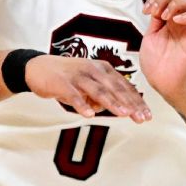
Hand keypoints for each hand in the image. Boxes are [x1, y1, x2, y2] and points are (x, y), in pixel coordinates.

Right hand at [25, 54, 150, 121]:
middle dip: (130, 104)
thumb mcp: (89, 83)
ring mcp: (78, 76)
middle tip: (141, 118)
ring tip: (123, 114)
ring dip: (112, 103)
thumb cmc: (67, 76)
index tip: (147, 114)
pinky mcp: (62, 83)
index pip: (124, 86)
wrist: (38, 67)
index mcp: (102, 69)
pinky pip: (74, 95)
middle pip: (115, 88)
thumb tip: (114, 109)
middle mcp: (93, 70)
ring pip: (98, 90)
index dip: (137, 101)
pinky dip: (82, 105)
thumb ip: (103, 95)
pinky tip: (89, 115)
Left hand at [140, 0, 185, 102]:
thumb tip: (156, 6)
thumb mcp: (150, 37)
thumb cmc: (157, 65)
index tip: (146, 10)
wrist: (164, 84)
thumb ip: (155, 20)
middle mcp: (181, 21)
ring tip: (165, 16)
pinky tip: (174, 21)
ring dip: (176, 3)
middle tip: (155, 11)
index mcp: (169, 20)